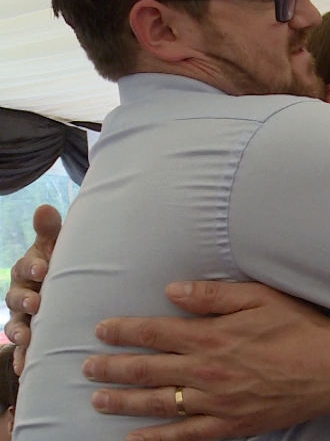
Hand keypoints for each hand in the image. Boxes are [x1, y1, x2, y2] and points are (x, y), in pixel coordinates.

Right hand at [4, 204, 60, 373]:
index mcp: (28, 269)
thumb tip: (44, 207)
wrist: (65, 284)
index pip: (26, 267)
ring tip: (27, 339)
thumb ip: (50, 230)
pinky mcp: (31, 336)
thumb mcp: (57, 246)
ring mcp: (24, 317)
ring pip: (16, 325)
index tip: (43, 268)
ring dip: (20, 333)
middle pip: (16, 298)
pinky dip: (22, 359)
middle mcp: (22, 293)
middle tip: (38, 304)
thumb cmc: (60, 261)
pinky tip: (24, 370)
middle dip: (25, 301)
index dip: (32, 267)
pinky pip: (23, 350)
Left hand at [83, 281, 329, 440]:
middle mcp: (207, 371)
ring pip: (158, 403)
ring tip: (97, 399)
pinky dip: (155, 438)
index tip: (101, 330)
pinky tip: (134, 437)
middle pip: (147, 370)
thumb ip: (213, 295)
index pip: (155, 332)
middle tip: (86, 367)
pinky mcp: (230, 424)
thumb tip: (172, 291)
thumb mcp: (260, 297)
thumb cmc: (300, 328)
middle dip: (112, 368)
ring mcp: (216, 402)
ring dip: (123, 401)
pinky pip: (184, 436)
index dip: (124, 331)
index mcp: (212, 336)